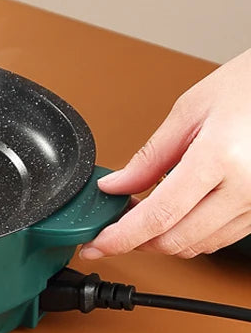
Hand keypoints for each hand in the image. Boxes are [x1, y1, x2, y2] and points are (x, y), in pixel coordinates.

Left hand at [80, 47, 250, 258]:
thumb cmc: (247, 87)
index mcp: (219, 158)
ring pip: (199, 245)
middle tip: (113, 226)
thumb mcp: (188, 111)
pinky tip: (175, 215)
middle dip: (138, 241)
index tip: (97, 244)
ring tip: (142, 214)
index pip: (158, 215)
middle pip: (177, 239)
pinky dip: (191, 233)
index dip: (122, 237)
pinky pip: (221, 237)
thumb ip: (149, 157)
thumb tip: (116, 186)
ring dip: (165, 239)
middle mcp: (245, 188)